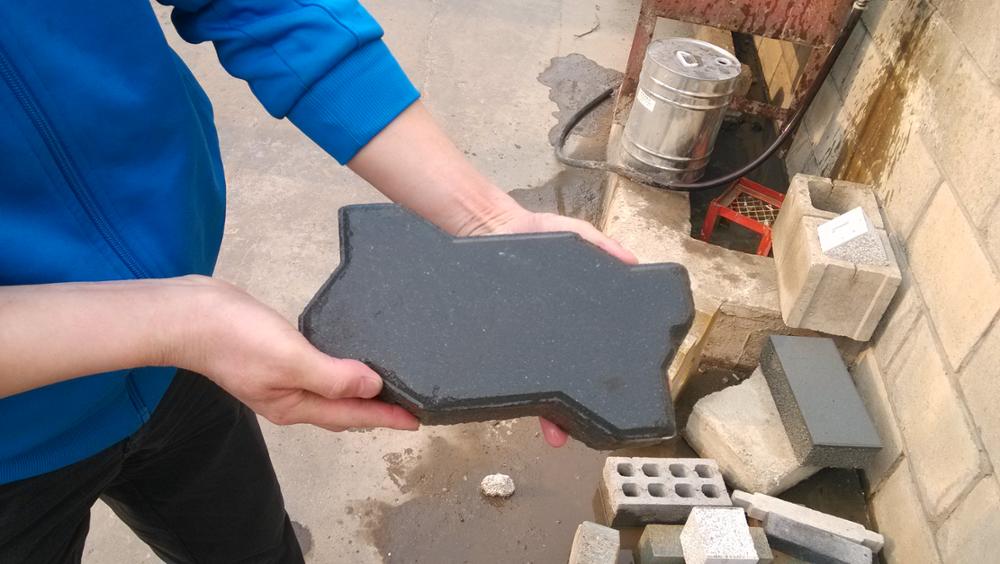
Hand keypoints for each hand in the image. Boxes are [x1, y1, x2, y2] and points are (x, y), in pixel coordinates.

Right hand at [173, 276, 418, 431]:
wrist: (187, 315)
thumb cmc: (235, 339)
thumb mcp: (291, 359)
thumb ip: (333, 376)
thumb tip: (373, 389)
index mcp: (295, 406)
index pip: (352, 415)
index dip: (386, 417)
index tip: (418, 420)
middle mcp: (290, 399)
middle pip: (342, 409)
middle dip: (374, 411)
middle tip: (407, 406)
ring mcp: (279, 379)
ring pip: (329, 391)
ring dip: (356, 392)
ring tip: (384, 388)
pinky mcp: (273, 356)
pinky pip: (316, 370)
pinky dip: (337, 370)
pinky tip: (344, 359)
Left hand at [477, 210, 638, 446]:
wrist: (482, 228)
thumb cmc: (529, 233)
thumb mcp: (572, 237)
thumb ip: (602, 246)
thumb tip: (634, 262)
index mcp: (565, 322)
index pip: (585, 356)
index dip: (597, 380)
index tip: (611, 400)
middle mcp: (542, 339)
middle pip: (559, 383)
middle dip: (568, 412)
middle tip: (574, 428)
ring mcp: (517, 343)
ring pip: (531, 386)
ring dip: (544, 412)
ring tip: (553, 429)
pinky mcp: (494, 341)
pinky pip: (500, 372)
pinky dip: (509, 393)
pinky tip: (517, 405)